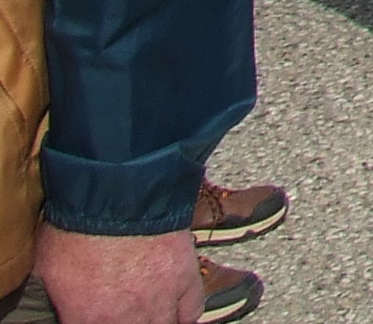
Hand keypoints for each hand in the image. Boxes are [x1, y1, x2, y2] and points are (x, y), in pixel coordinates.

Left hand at [32, 225, 201, 323]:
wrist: (118, 195)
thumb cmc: (77, 227)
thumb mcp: (46, 269)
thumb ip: (51, 297)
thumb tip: (48, 303)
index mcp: (86, 319)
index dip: (88, 319)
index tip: (91, 313)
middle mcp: (126, 318)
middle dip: (125, 321)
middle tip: (118, 309)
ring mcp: (160, 300)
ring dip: (155, 320)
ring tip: (147, 313)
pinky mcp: (184, 279)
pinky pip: (192, 311)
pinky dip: (183, 313)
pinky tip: (174, 309)